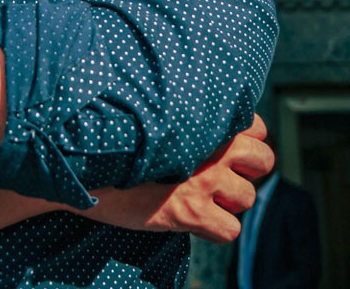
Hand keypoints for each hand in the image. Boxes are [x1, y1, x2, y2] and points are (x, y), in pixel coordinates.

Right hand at [82, 115, 273, 242]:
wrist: (85, 168)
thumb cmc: (118, 141)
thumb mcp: (157, 119)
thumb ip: (190, 121)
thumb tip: (213, 127)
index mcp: (203, 120)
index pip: (256, 127)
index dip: (246, 141)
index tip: (226, 149)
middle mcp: (210, 147)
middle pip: (264, 159)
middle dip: (249, 171)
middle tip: (224, 177)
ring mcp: (203, 181)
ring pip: (248, 198)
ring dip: (228, 203)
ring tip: (201, 199)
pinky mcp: (190, 212)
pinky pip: (230, 230)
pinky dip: (215, 230)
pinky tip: (194, 221)